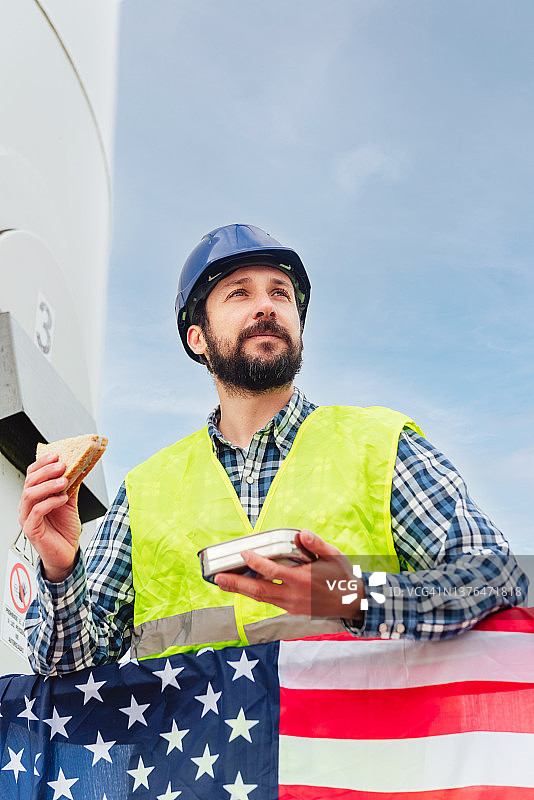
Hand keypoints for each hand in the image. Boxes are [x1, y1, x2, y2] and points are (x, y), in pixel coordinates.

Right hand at [19, 453, 80, 582]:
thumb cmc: (64, 530)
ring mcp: (27, 517)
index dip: (42, 463)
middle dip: (46, 471)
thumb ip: (71, 486)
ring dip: (48, 485)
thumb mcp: (70, 503)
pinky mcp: (31, 529)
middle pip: (30, 482)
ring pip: (30, 495)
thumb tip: (78, 468)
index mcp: (35, 497)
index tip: (56, 455)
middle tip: (61, 465)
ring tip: (63, 481)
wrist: (67, 553)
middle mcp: (28, 506)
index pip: (32, 474)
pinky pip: (37, 511)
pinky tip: (62, 499)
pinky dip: (50, 502)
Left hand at [214, 529, 365, 619]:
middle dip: (236, 584)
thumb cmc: (343, 577)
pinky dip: (254, 593)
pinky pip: (268, 601)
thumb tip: (302, 533)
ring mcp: (291, 606)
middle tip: (217, 577)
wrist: (353, 604)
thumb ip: (317, 544)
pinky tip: (244, 586)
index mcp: (302, 581)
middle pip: (259, 591)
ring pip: (260, 598)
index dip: (256, 563)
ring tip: (222, 582)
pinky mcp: (291, 610)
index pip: (273, 572)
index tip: (244, 553)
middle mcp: (293, 596)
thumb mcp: (334, 557)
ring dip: (240, 590)